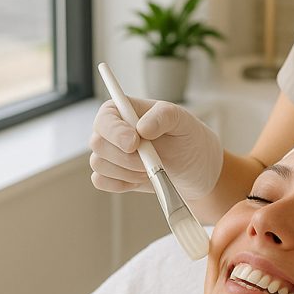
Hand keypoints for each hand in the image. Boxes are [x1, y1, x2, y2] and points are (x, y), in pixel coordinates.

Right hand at [88, 96, 223, 199]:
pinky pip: (100, 181)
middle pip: (97, 142)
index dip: (115, 131)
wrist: (196, 170)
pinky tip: (141, 179)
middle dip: (124, 157)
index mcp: (127, 110)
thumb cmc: (189, 139)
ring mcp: (111, 153)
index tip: (134, 143)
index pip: (106, 116)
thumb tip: (142, 128)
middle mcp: (114, 130)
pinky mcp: (112, 174)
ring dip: (127, 171)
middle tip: (150, 161)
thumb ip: (164, 116)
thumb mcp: (184, 122)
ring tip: (151, 168)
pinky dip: (121, 183)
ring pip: (99, 164)